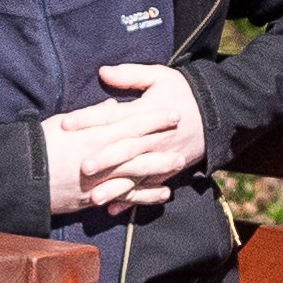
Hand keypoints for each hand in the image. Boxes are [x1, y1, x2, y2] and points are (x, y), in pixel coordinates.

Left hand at [42, 65, 205, 212]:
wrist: (217, 114)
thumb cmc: (183, 92)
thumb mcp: (159, 76)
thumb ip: (130, 75)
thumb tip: (102, 72)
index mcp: (145, 111)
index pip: (113, 115)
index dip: (89, 119)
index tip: (66, 124)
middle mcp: (152, 138)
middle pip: (124, 149)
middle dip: (104, 159)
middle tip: (82, 168)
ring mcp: (160, 158)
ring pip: (134, 174)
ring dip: (115, 188)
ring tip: (95, 198)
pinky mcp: (166, 171)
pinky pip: (147, 188)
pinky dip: (131, 201)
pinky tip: (113, 210)